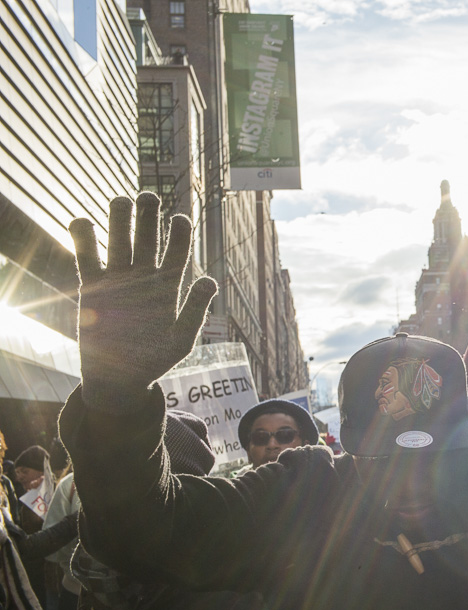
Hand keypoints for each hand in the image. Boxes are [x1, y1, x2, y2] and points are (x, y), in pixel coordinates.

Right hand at [70, 193, 217, 413]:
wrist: (119, 378)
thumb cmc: (154, 359)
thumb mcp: (181, 339)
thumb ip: (195, 310)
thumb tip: (210, 280)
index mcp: (168, 287)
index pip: (177, 252)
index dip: (179, 234)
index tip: (180, 219)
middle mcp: (143, 278)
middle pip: (147, 239)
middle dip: (149, 217)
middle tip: (149, 197)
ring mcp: (117, 280)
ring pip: (118, 241)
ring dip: (119, 220)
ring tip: (122, 201)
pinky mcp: (92, 288)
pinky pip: (86, 258)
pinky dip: (83, 239)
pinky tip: (82, 222)